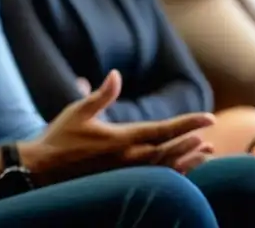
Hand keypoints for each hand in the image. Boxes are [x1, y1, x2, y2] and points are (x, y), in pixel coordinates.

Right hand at [20, 70, 214, 184]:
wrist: (44, 168)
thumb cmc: (60, 137)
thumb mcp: (78, 111)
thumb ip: (101, 95)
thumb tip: (116, 74)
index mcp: (121, 139)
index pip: (163, 130)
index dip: (188, 124)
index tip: (208, 118)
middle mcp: (129, 159)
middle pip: (170, 150)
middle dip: (191, 141)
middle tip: (209, 133)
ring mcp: (127, 173)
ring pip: (166, 167)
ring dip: (187, 158)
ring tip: (204, 152)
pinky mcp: (122, 180)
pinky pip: (156, 177)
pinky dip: (173, 171)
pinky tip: (180, 167)